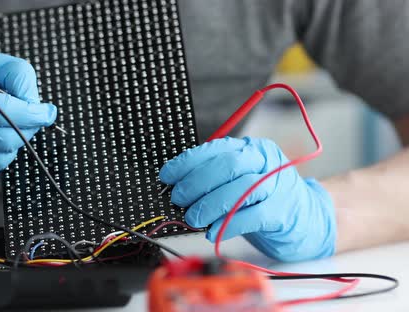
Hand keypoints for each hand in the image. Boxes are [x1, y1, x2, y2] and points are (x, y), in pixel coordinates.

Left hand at [159, 137, 335, 261]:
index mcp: (251, 148)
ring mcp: (277, 185)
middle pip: (227, 165)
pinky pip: (252, 216)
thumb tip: (176, 188)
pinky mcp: (283, 211)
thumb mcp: (240, 180)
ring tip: (193, 218)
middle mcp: (266, 161)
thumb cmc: (265, 199)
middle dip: (196, 183)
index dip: (187, 162)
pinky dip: (228, 225)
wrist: (306, 219)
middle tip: (179, 199)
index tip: (167, 176)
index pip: (215, 149)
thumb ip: (214, 179)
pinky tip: (213, 232)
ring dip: (210, 205)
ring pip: (240, 189)